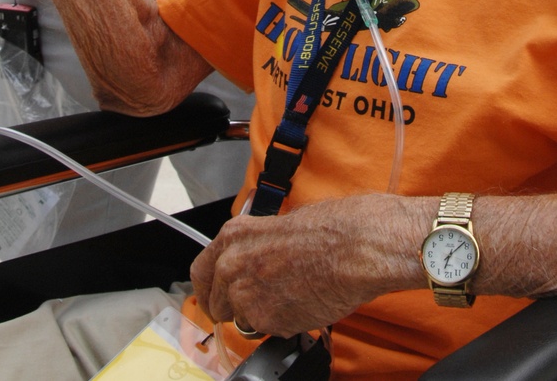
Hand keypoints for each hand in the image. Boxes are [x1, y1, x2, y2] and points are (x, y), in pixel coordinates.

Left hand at [190, 195, 421, 337]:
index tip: (216, 297)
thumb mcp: (280, 224)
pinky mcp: (267, 321)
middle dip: (236, 307)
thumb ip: (256, 247)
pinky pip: (267, 331)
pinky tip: (302, 304)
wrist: (355, 248)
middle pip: (216, 303)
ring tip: (291, 297)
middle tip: (261, 301)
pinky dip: (282, 324)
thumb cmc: (331, 229)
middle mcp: (231, 266)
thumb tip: (253, 263)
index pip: (200, 273)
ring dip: (261, 315)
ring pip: (243, 320)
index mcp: (234, 236)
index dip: (209, 289)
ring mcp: (246, 296)